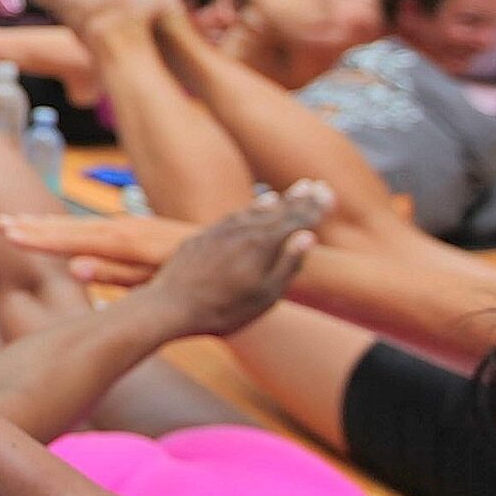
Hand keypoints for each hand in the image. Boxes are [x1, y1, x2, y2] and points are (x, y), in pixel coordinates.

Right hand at [0, 208, 190, 287]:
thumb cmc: (201, 278)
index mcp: (127, 241)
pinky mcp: (137, 229)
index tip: (9, 235)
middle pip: (71, 227)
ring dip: (47, 223)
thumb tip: (74, 268)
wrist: (241, 254)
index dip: (40, 238)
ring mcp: (132, 226)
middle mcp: (127, 228)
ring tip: (15, 221)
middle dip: (35, 226)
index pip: (73, 239)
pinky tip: (55, 227)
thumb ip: (116, 275)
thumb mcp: (160, 280)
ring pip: (81, 224)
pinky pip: (94, 227)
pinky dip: (69, 226)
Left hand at [126, 182, 327, 338]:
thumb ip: (288, 265)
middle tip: (315, 186)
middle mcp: (242, 231)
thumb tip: (308, 236)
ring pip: (255, 211)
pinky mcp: (203, 237)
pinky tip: (256, 206)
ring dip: (277, 201)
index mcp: (262, 245)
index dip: (314, 207)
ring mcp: (220, 232)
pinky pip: (234, 216)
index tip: (327, 192)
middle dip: (299, 199)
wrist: (169, 306)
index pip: (296, 220)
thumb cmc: (223, 310)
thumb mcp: (265, 296)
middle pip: (278, 211)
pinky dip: (250, 209)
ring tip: (292, 192)